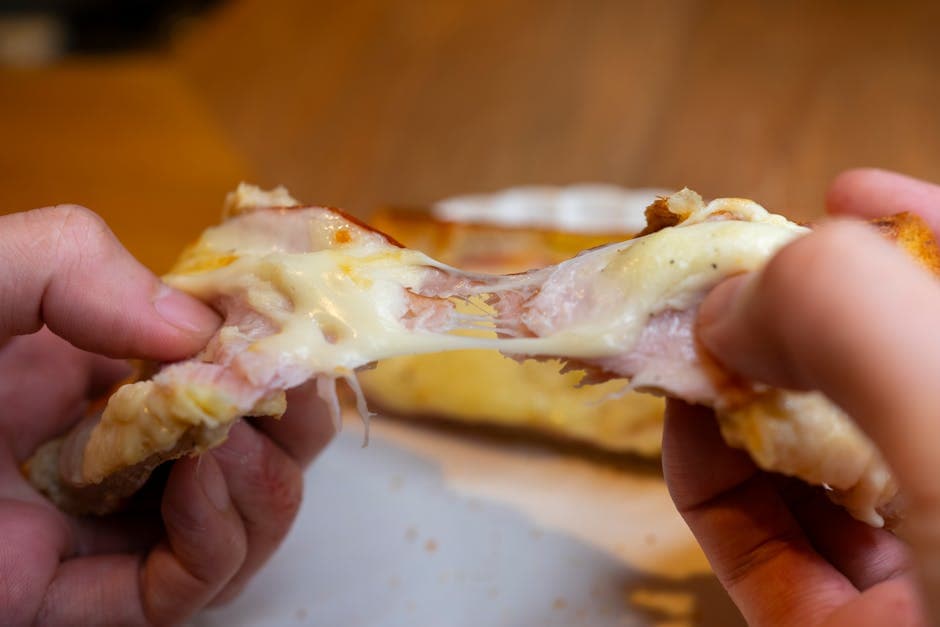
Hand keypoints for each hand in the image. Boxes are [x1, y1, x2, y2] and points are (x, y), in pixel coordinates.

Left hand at [0, 206, 334, 624]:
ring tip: (231, 437)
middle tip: (291, 387)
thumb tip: (197, 328)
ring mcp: (111, 526)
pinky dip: (223, 537)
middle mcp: (121, 448)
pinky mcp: (88, 599)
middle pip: (260, 446)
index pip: (225, 361)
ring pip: (248, 522)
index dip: (275, 344)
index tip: (300, 324)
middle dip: (293, 420)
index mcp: (100, 369)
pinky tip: (205, 481)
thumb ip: (69, 262)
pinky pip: (197, 584)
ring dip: (267, 480)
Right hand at [663, 169, 939, 625]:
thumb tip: (729, 305)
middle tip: (726, 273)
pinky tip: (676, 422)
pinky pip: (758, 540)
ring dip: (730, 393)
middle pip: (872, 376)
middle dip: (792, 316)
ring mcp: (915, 568)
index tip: (843, 190)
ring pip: (812, 457)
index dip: (917, 225)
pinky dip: (704, 475)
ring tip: (680, 343)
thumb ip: (849, 320)